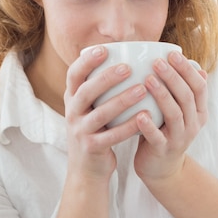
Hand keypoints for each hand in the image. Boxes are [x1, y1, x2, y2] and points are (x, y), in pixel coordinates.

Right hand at [64, 46, 146, 178]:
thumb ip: (101, 88)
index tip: (104, 49)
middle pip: (86, 91)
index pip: (73, 75)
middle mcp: (72, 113)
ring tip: (142, 90)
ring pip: (100, 114)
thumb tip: (126, 56)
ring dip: (122, 100)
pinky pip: (112, 135)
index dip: (86, 61)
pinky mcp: (91, 148)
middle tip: (128, 67)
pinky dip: (129, 126)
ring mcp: (80, 131)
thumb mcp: (91, 108)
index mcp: (72, 99)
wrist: (87, 168)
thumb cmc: (96, 130)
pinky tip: (145, 116)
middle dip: (106, 78)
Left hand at [133, 50, 207, 185]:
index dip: (186, 70)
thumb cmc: (164, 131)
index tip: (172, 54)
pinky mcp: (163, 151)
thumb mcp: (177, 110)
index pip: (199, 87)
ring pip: (175, 114)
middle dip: (173, 77)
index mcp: (198, 112)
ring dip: (162, 95)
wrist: (161, 169)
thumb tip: (194, 64)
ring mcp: (179, 138)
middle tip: (157, 62)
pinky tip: (139, 114)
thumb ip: (181, 91)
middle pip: (187, 97)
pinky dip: (149, 126)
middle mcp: (193, 124)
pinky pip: (157, 137)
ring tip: (148, 79)